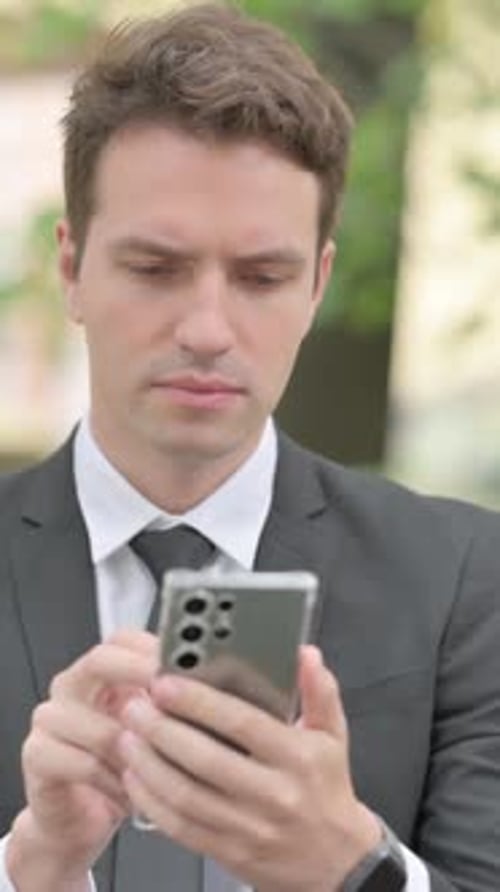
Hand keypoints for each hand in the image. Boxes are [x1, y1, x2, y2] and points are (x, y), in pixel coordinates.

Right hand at [7, 631, 156, 891]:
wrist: (81, 815)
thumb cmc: (122, 767)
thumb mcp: (152, 729)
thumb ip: (170, 704)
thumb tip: (212, 689)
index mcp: (102, 672)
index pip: (122, 639)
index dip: (152, 649)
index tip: (181, 664)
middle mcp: (73, 686)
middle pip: (99, 661)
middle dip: (139, 676)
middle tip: (169, 699)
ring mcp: (51, 718)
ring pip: (100, 725)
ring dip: (136, 754)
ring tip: (159, 771)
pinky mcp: (38, 754)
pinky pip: (83, 763)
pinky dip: (114, 783)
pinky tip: (132, 793)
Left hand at [119, 645, 380, 891]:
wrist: (337, 863)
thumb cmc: (327, 791)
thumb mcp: (333, 736)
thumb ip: (319, 691)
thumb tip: (306, 655)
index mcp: (297, 757)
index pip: (242, 723)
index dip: (199, 702)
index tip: (167, 683)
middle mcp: (272, 793)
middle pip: (205, 759)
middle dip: (161, 729)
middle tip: (135, 705)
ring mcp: (248, 826)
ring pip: (186, 794)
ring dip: (148, 764)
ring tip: (127, 735)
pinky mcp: (228, 851)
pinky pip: (180, 827)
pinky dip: (151, 801)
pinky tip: (135, 777)